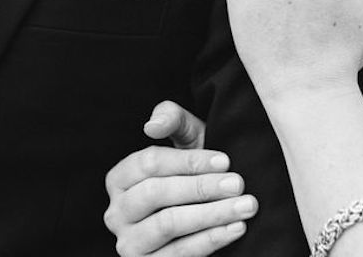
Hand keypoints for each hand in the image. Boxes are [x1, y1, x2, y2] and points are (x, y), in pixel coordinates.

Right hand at [104, 102, 256, 256]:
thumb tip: (152, 125)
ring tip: (245, 205)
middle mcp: (116, 213)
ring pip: (168, 224)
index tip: (225, 161)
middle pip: (155, 194)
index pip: (147, 163)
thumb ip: (172, 120)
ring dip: (211, 214)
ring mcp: (129, 244)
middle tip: (239, 183)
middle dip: (201, 187)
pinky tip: (236, 227)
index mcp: (120, 179)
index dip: (187, 161)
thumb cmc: (195, 173)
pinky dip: (211, 239)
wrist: (206, 217)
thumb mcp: (187, 140)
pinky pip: (180, 254)